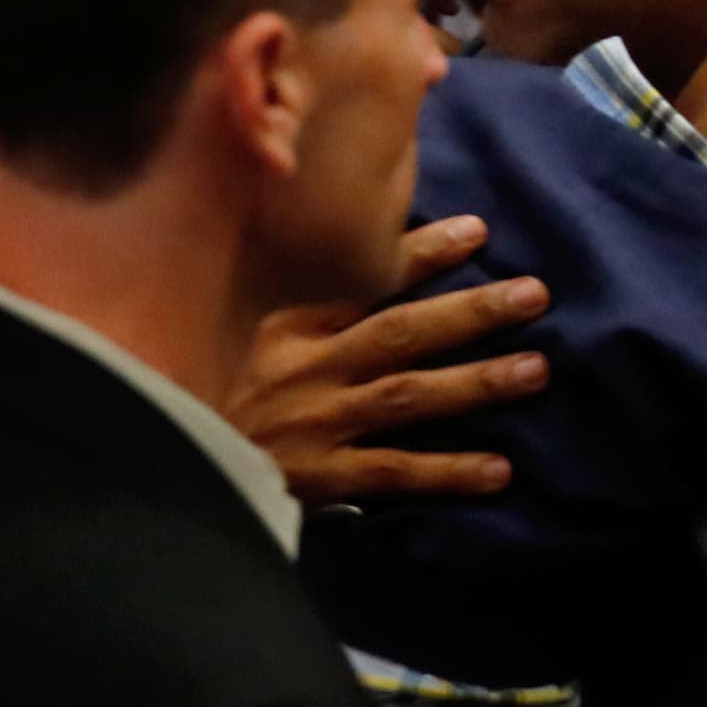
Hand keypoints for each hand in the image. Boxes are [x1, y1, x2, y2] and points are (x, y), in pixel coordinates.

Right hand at [224, 216, 550, 503]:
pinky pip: (393, 471)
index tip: (475, 231)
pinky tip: (498, 469)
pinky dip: (447, 471)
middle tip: (533, 295)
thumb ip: (285, 299)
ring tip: (534, 369)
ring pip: (408, 395)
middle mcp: (306, 365)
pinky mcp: (319, 475)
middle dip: (470, 311)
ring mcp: (316, 421)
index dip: (419, 254)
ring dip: (475, 382)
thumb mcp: (235, 329)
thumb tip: (345, 256)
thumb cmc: (208, 386)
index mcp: (285, 322)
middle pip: (400, 332)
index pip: (362, 280)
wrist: (172, 457)